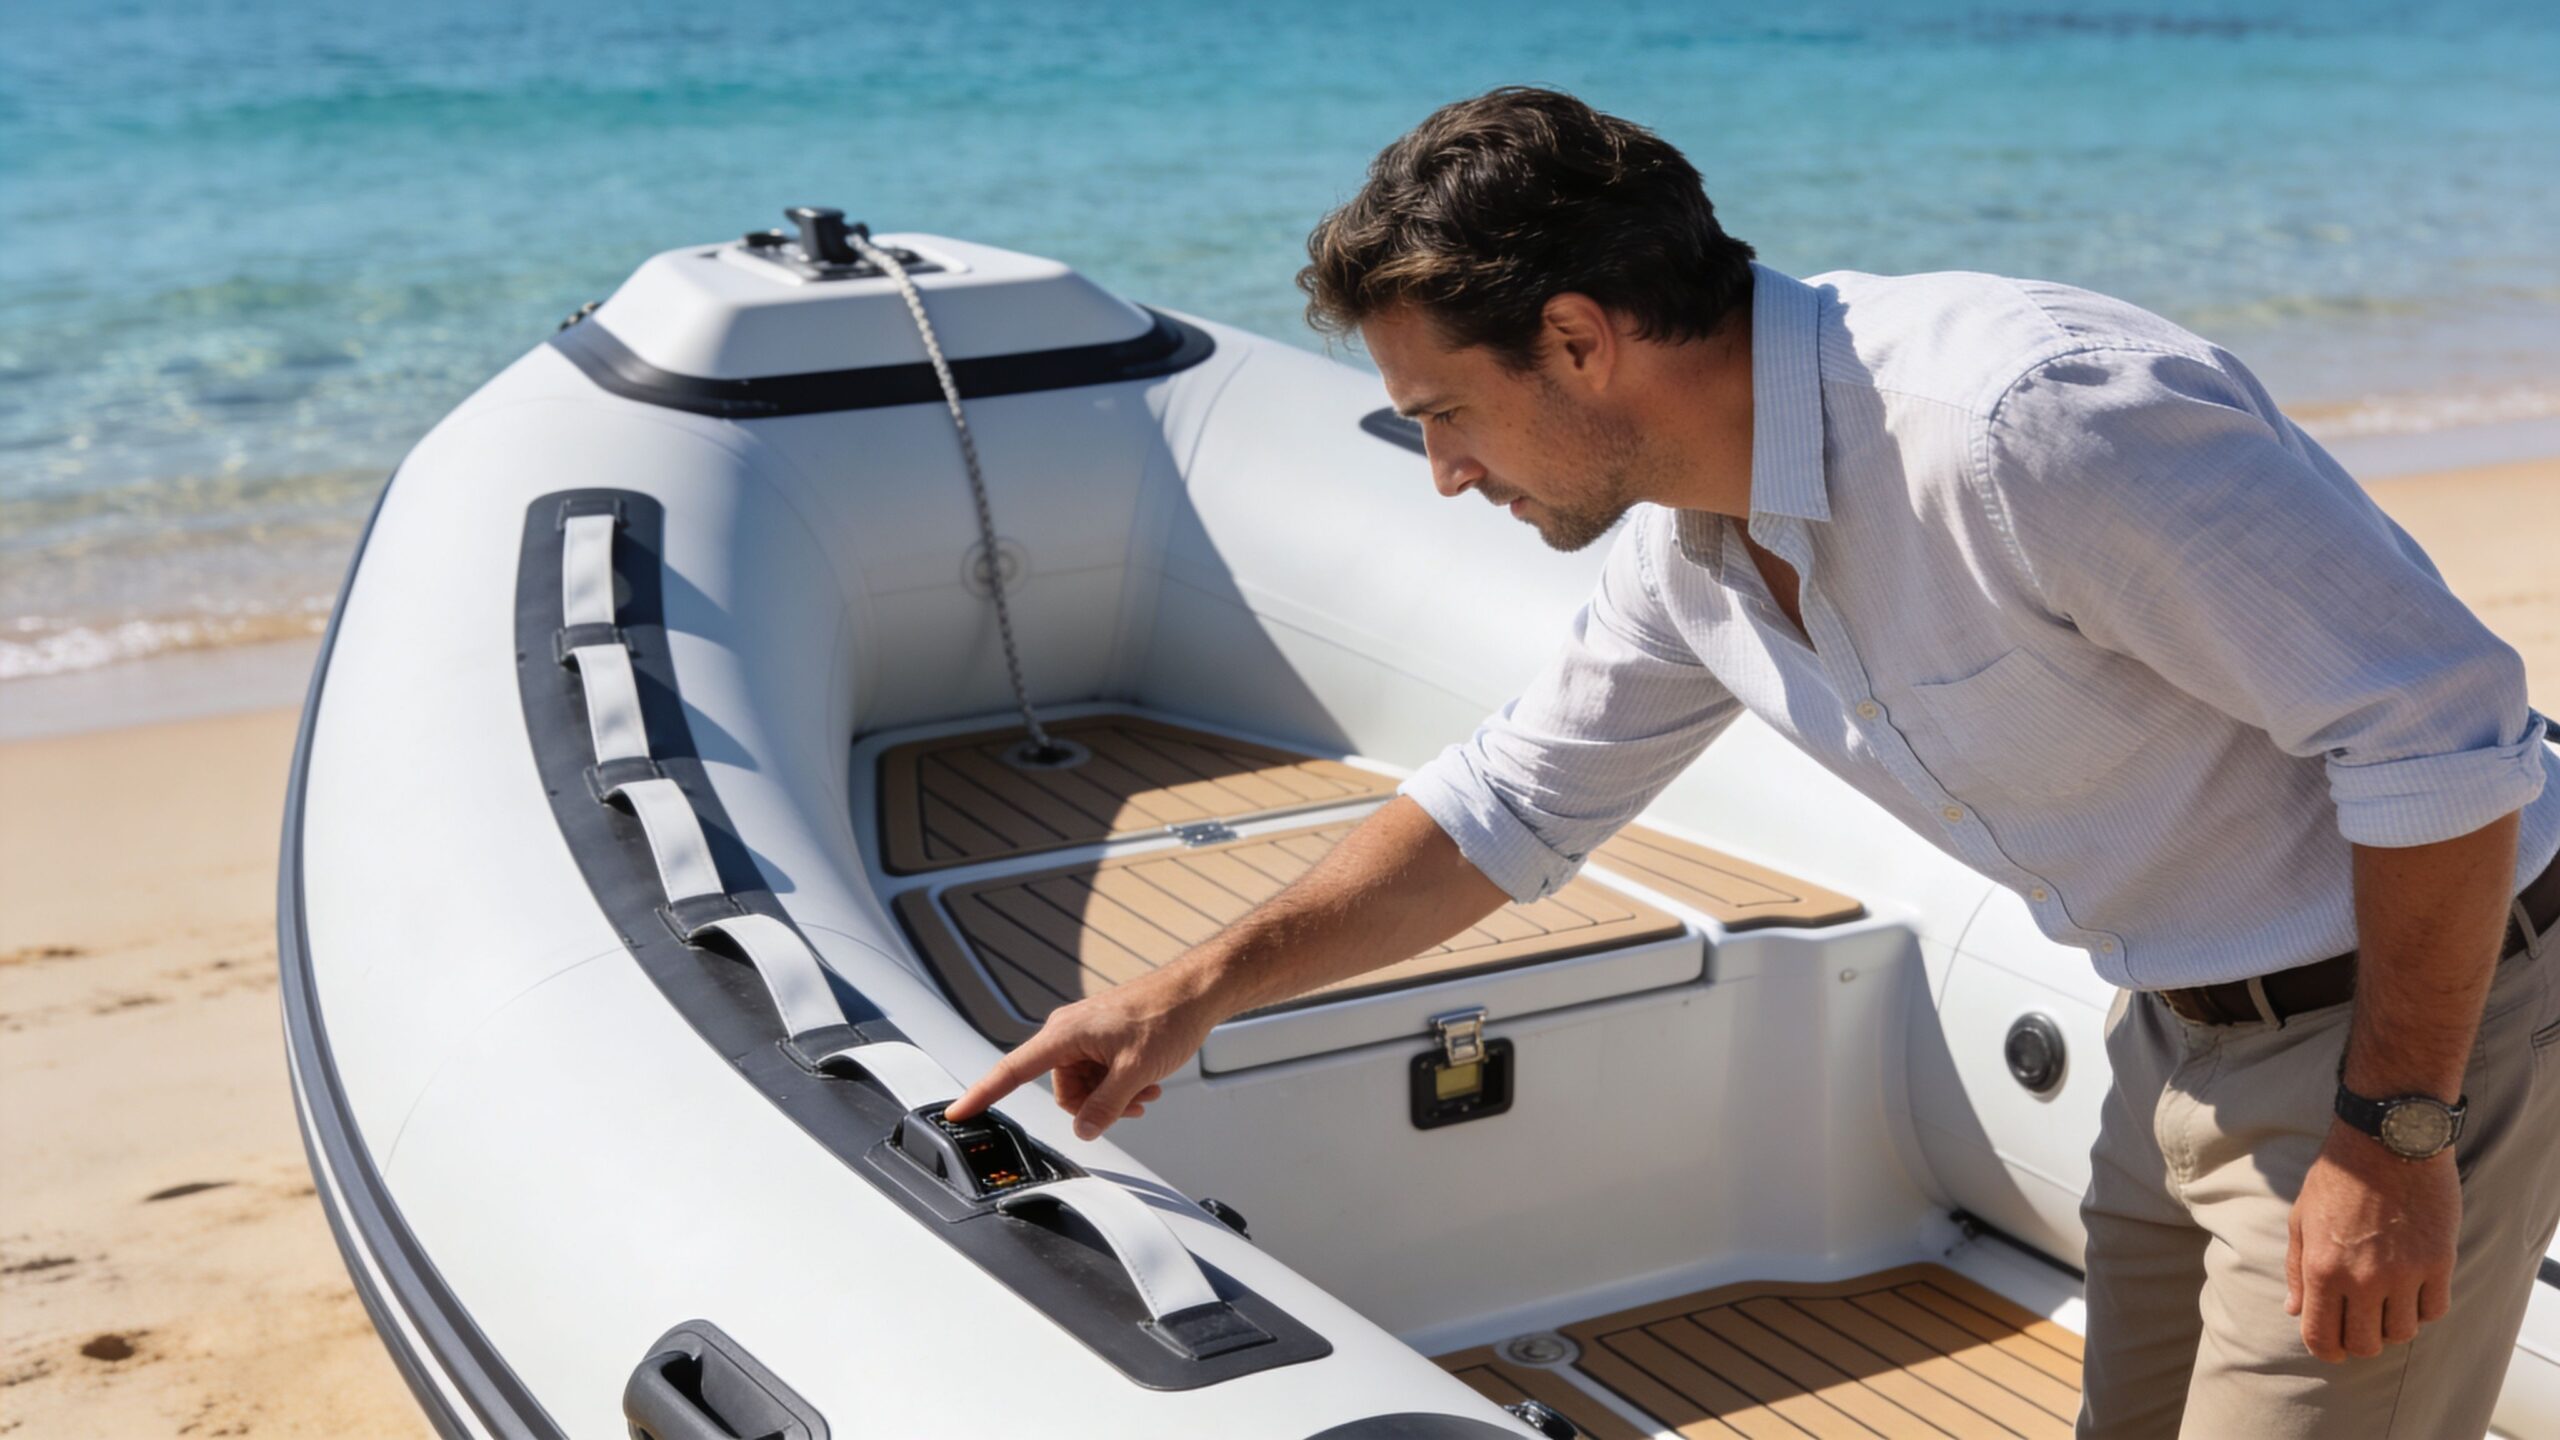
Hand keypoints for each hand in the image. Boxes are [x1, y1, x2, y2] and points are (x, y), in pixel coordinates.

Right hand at [941, 968, 1221, 1139]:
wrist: (1195, 992)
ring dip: (1112, 1096)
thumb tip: (1084, 1130)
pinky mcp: (1101, 1036)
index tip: (958, 1112)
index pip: (1013, 1071)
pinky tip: (1145, 1083)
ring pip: (1084, 1085)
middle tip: (1130, 1104)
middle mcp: (1068, 1032)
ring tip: (1145, 1091)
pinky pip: (1098, 1073)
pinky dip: (1119, 1083)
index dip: (983, 1094)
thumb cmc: (1166, 1017)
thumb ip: (1105, 1107)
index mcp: (1065, 1035)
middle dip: (1095, 1104)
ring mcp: (1085, 1034)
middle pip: (1062, 1090)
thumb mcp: (1135, 1073)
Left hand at [2285, 1121, 2459, 1361]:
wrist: (2386, 1141)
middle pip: (2366, 1344)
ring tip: (2386, 1302)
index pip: (2322, 1337)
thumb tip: (2294, 1310)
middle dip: (2359, 1341)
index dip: (2325, 1350)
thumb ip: (2296, 1270)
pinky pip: (2434, 1310)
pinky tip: (2412, 1290)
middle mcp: (2364, 1278)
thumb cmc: (2336, 1177)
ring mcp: (2405, 1272)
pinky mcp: (2438, 1262)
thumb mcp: (2301, 1219)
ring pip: (2402, 1333)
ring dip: (2392, 1325)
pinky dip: (2422, 1309)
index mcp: (2323, 1269)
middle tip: (2359, 1323)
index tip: (2331, 1346)